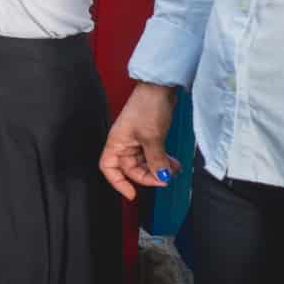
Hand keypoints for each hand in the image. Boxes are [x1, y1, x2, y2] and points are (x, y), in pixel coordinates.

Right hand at [99, 82, 181, 199]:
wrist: (160, 88)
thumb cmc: (147, 106)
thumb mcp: (152, 138)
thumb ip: (156, 161)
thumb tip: (161, 177)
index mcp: (116, 142)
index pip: (109, 168)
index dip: (118, 183)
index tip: (132, 194)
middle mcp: (124, 143)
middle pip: (131, 168)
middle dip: (148, 176)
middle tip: (164, 178)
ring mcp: (137, 140)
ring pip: (145, 163)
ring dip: (158, 169)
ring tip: (173, 170)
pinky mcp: (149, 136)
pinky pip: (154, 155)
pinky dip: (163, 161)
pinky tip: (174, 163)